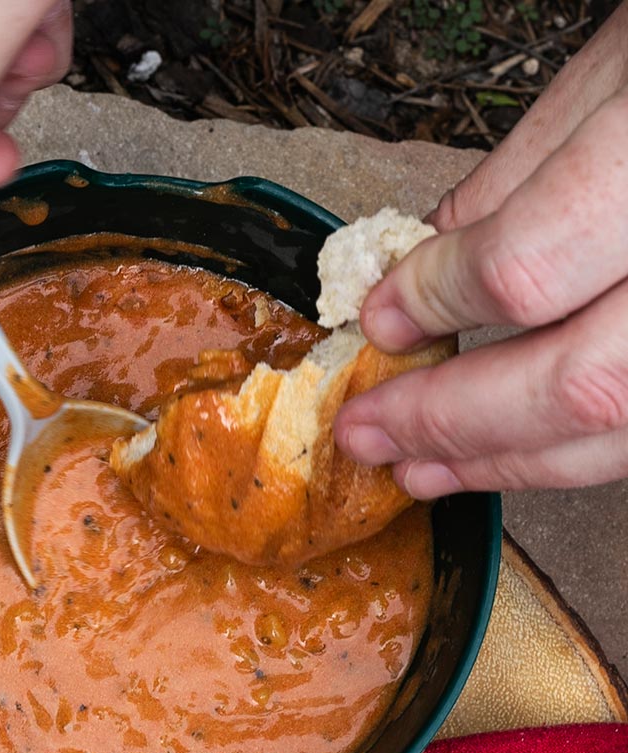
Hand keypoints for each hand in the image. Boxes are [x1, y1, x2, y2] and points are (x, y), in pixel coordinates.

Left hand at [334, 3, 627, 497]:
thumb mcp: (619, 69)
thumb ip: (520, 176)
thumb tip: (427, 258)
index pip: (528, 267)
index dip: (434, 303)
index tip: (378, 318)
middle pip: (575, 383)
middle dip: (448, 420)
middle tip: (365, 434)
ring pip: (618, 429)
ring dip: (502, 461)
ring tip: (417, 469)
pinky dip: (568, 451)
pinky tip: (504, 454)